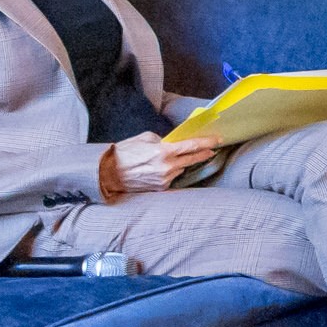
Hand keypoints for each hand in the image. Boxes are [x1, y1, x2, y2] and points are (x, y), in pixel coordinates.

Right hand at [104, 133, 218, 196]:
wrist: (109, 173)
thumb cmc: (125, 152)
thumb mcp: (144, 138)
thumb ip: (162, 140)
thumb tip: (172, 143)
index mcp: (163, 151)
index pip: (191, 146)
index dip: (206, 142)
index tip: (217, 139)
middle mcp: (167, 167)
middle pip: (192, 159)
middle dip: (203, 153)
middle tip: (212, 149)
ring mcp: (165, 179)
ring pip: (181, 168)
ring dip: (180, 163)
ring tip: (169, 159)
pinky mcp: (161, 188)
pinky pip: (172, 177)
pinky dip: (170, 172)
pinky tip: (161, 169)